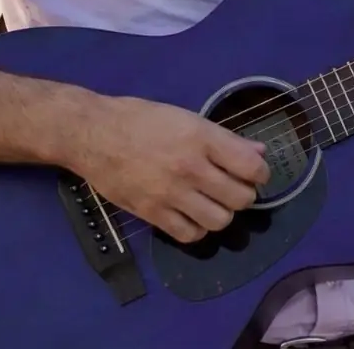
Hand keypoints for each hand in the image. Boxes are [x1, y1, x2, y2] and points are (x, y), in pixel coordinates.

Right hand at [66, 95, 270, 243]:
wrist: (92, 134)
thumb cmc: (139, 119)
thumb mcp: (185, 117)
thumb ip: (224, 138)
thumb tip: (259, 153)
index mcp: (200, 137)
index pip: (250, 167)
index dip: (261, 174)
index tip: (255, 174)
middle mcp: (189, 167)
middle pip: (240, 198)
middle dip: (243, 194)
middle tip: (232, 187)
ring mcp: (170, 194)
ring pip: (220, 221)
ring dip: (222, 214)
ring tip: (213, 203)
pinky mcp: (152, 213)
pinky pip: (190, 235)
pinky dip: (197, 229)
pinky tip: (192, 216)